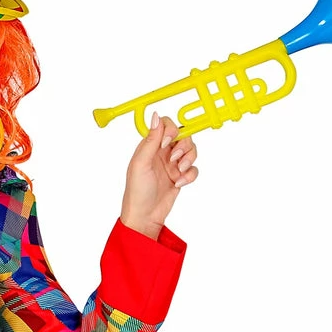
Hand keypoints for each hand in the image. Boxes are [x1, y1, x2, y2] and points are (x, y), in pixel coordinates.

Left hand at [119, 112, 198, 239]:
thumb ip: (150, 140)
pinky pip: (194, 168)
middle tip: (174, 159)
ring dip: (189, 159)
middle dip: (183, 145)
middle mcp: (161, 152)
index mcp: (149, 146)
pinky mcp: (180, 176)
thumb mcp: (141, 163)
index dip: (171, 130)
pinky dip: (190, 175)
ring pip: (191, 150)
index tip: (167, 142)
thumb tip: (155, 116)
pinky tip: (179, 183)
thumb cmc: (137, 191)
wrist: (145, 216)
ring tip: (179, 171)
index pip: (165, 125)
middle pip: (183, 135)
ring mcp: (172, 164)